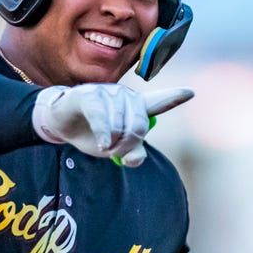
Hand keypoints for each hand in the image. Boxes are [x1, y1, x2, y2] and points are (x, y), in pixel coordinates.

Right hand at [32, 83, 193, 166]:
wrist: (61, 123)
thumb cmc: (92, 133)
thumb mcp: (115, 149)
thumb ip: (132, 154)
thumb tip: (135, 159)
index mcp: (135, 107)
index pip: (159, 102)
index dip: (174, 97)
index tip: (190, 92)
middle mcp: (125, 96)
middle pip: (140, 127)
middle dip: (128, 146)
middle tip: (114, 152)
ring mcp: (108, 93)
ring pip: (120, 126)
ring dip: (111, 144)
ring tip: (102, 145)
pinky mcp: (89, 95)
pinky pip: (102, 118)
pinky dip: (103, 135)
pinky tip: (101, 144)